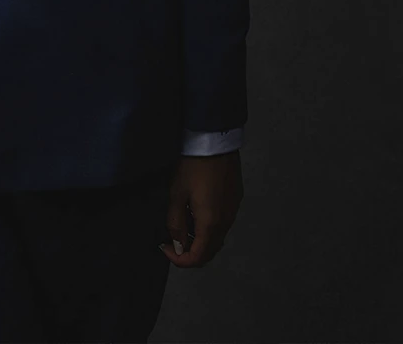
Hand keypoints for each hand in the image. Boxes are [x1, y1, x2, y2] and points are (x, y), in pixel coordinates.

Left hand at [161, 150, 241, 267]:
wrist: (215, 142)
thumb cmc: (193, 167)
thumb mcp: (177, 195)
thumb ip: (176, 224)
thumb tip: (179, 246)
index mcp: (211, 224)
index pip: (198, 257)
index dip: (180, 260)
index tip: (166, 248)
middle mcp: (226, 222)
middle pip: (210, 251)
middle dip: (190, 252)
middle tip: (173, 241)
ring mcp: (233, 211)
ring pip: (217, 238)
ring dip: (200, 240)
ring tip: (183, 225)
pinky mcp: (236, 200)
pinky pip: (223, 224)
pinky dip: (209, 228)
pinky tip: (197, 213)